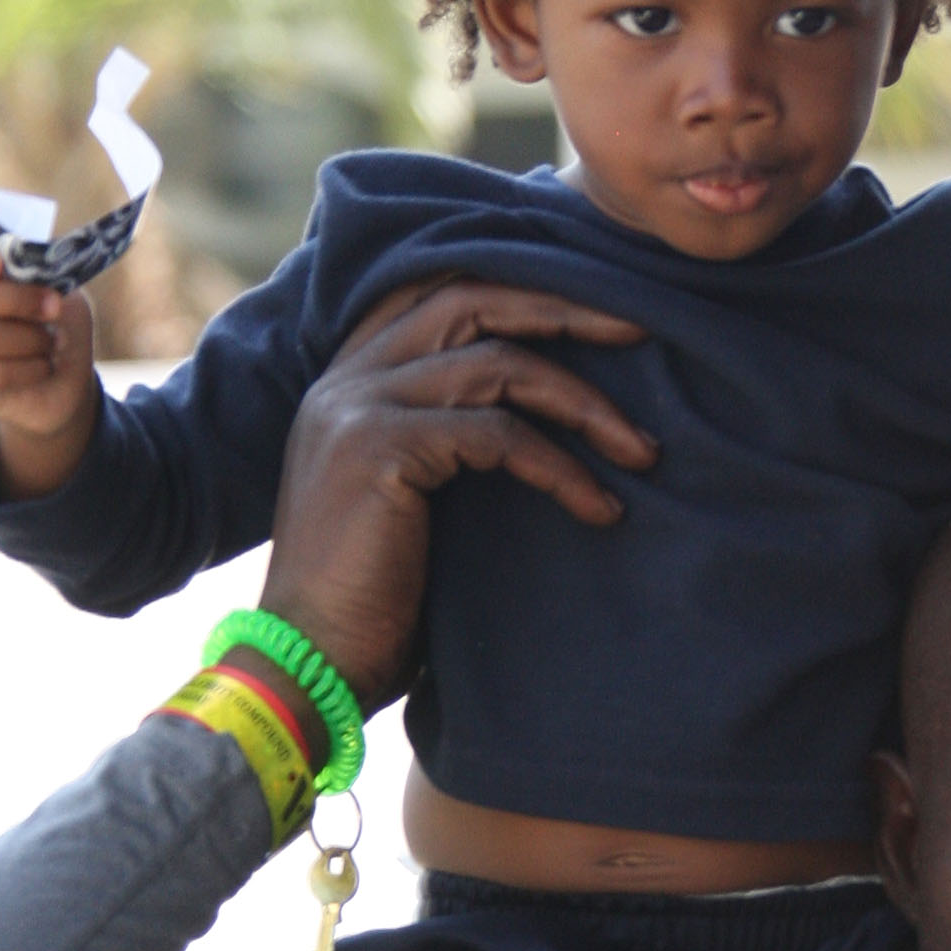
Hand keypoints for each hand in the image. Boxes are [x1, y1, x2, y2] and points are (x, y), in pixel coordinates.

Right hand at [0, 219, 98, 496]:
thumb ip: (50, 278)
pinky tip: (35, 372)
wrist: (61, 384)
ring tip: (46, 347)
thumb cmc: (61, 329)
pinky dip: (24, 373)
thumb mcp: (67, 296)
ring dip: (26, 342)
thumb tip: (43, 275)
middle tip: (55, 313)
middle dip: (22, 303)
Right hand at [257, 277, 655, 708]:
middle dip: (566, 308)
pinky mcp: (380, 448)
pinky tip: (599, 508)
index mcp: (350, 380)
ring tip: (641, 450)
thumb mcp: (411, 499)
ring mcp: (359, 407)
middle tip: (641, 328)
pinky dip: (561, 468)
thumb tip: (547, 419)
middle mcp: (347, 378)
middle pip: (472, 299)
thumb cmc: (373, 601)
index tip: (597, 308)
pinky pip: (498, 433)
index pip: (439, 290)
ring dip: (583, 403)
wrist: (309, 663)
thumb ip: (452, 440)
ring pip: (497, 362)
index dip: (521, 286)